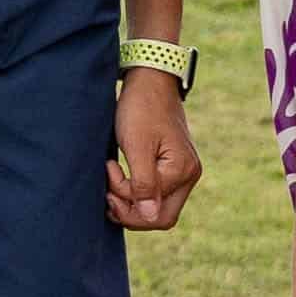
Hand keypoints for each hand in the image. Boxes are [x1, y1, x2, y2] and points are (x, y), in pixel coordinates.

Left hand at [105, 64, 202, 231]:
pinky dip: (136, 192)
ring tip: (110, 182)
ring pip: (158, 206)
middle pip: (161, 216)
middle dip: (131, 211)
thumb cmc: (141, 108)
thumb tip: (150, 217)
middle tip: (107, 194)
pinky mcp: (173, 165)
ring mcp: (183, 170)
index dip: (128, 205)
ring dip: (131, 202)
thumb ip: (143, 184)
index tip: (110, 176)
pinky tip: (119, 180)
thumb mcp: (136, 146)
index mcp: (182, 171)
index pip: (155, 213)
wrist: (149, 79)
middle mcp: (189, 174)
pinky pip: (157, 191)